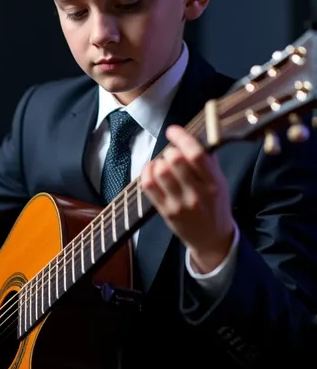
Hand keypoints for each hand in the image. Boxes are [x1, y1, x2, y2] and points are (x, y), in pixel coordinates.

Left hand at [141, 125, 234, 272]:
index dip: (182, 137)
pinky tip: (153, 170)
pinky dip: (147, 172)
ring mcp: (179, 204)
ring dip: (158, 161)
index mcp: (213, 183)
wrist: (211, 238)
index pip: (196, 154)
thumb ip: (209, 161)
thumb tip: (195, 135)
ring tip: (163, 164)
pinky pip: (148, 185)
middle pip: (175, 160)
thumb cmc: (215, 205)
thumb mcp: (220, 182)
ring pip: (160, 171)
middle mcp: (196, 194)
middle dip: (170, 150)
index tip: (173, 130)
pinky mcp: (165, 211)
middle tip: (172, 154)